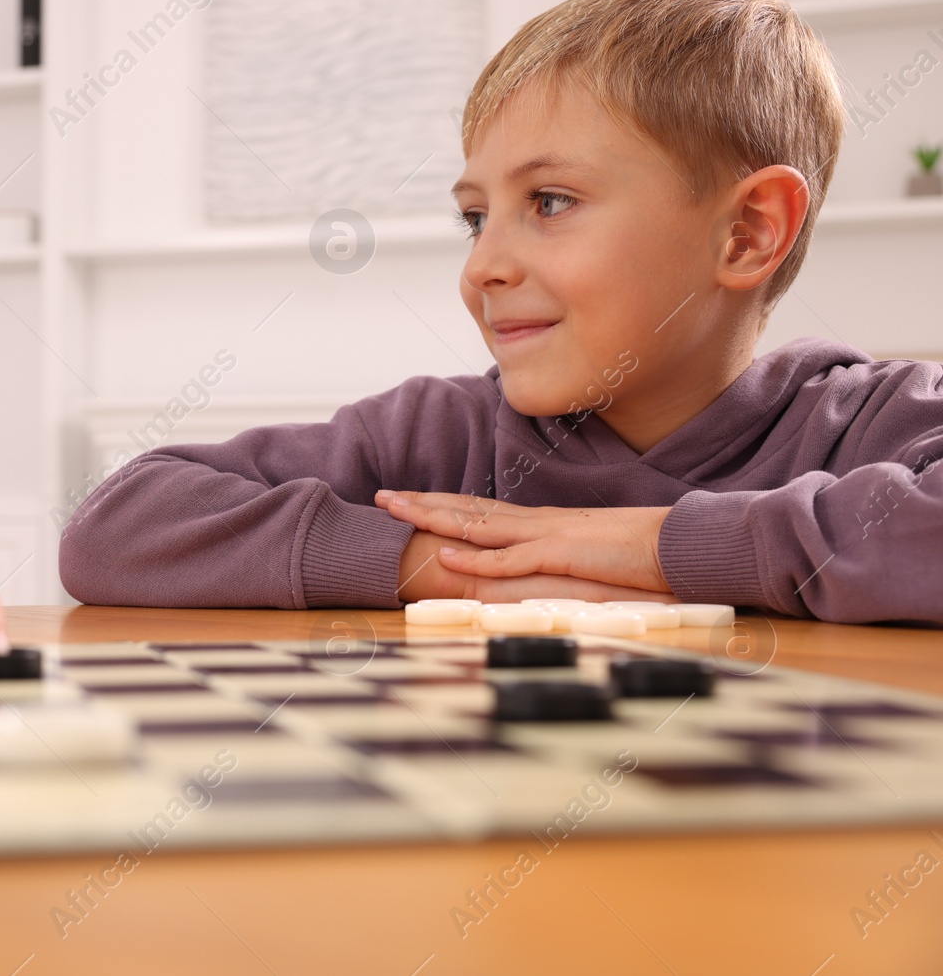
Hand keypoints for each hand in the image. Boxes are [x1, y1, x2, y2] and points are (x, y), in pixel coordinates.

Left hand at [381, 490, 674, 598]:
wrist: (681, 544)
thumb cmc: (641, 553)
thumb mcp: (589, 557)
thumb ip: (559, 562)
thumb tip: (539, 569)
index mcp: (543, 523)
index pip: (482, 509)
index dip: (444, 504)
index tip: (411, 499)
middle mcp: (537, 522)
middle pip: (468, 509)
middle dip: (423, 502)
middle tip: (383, 496)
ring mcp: (547, 536)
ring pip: (477, 525)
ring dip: (433, 517)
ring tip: (395, 509)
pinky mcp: (561, 556)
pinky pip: (511, 560)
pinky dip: (478, 560)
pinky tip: (448, 556)